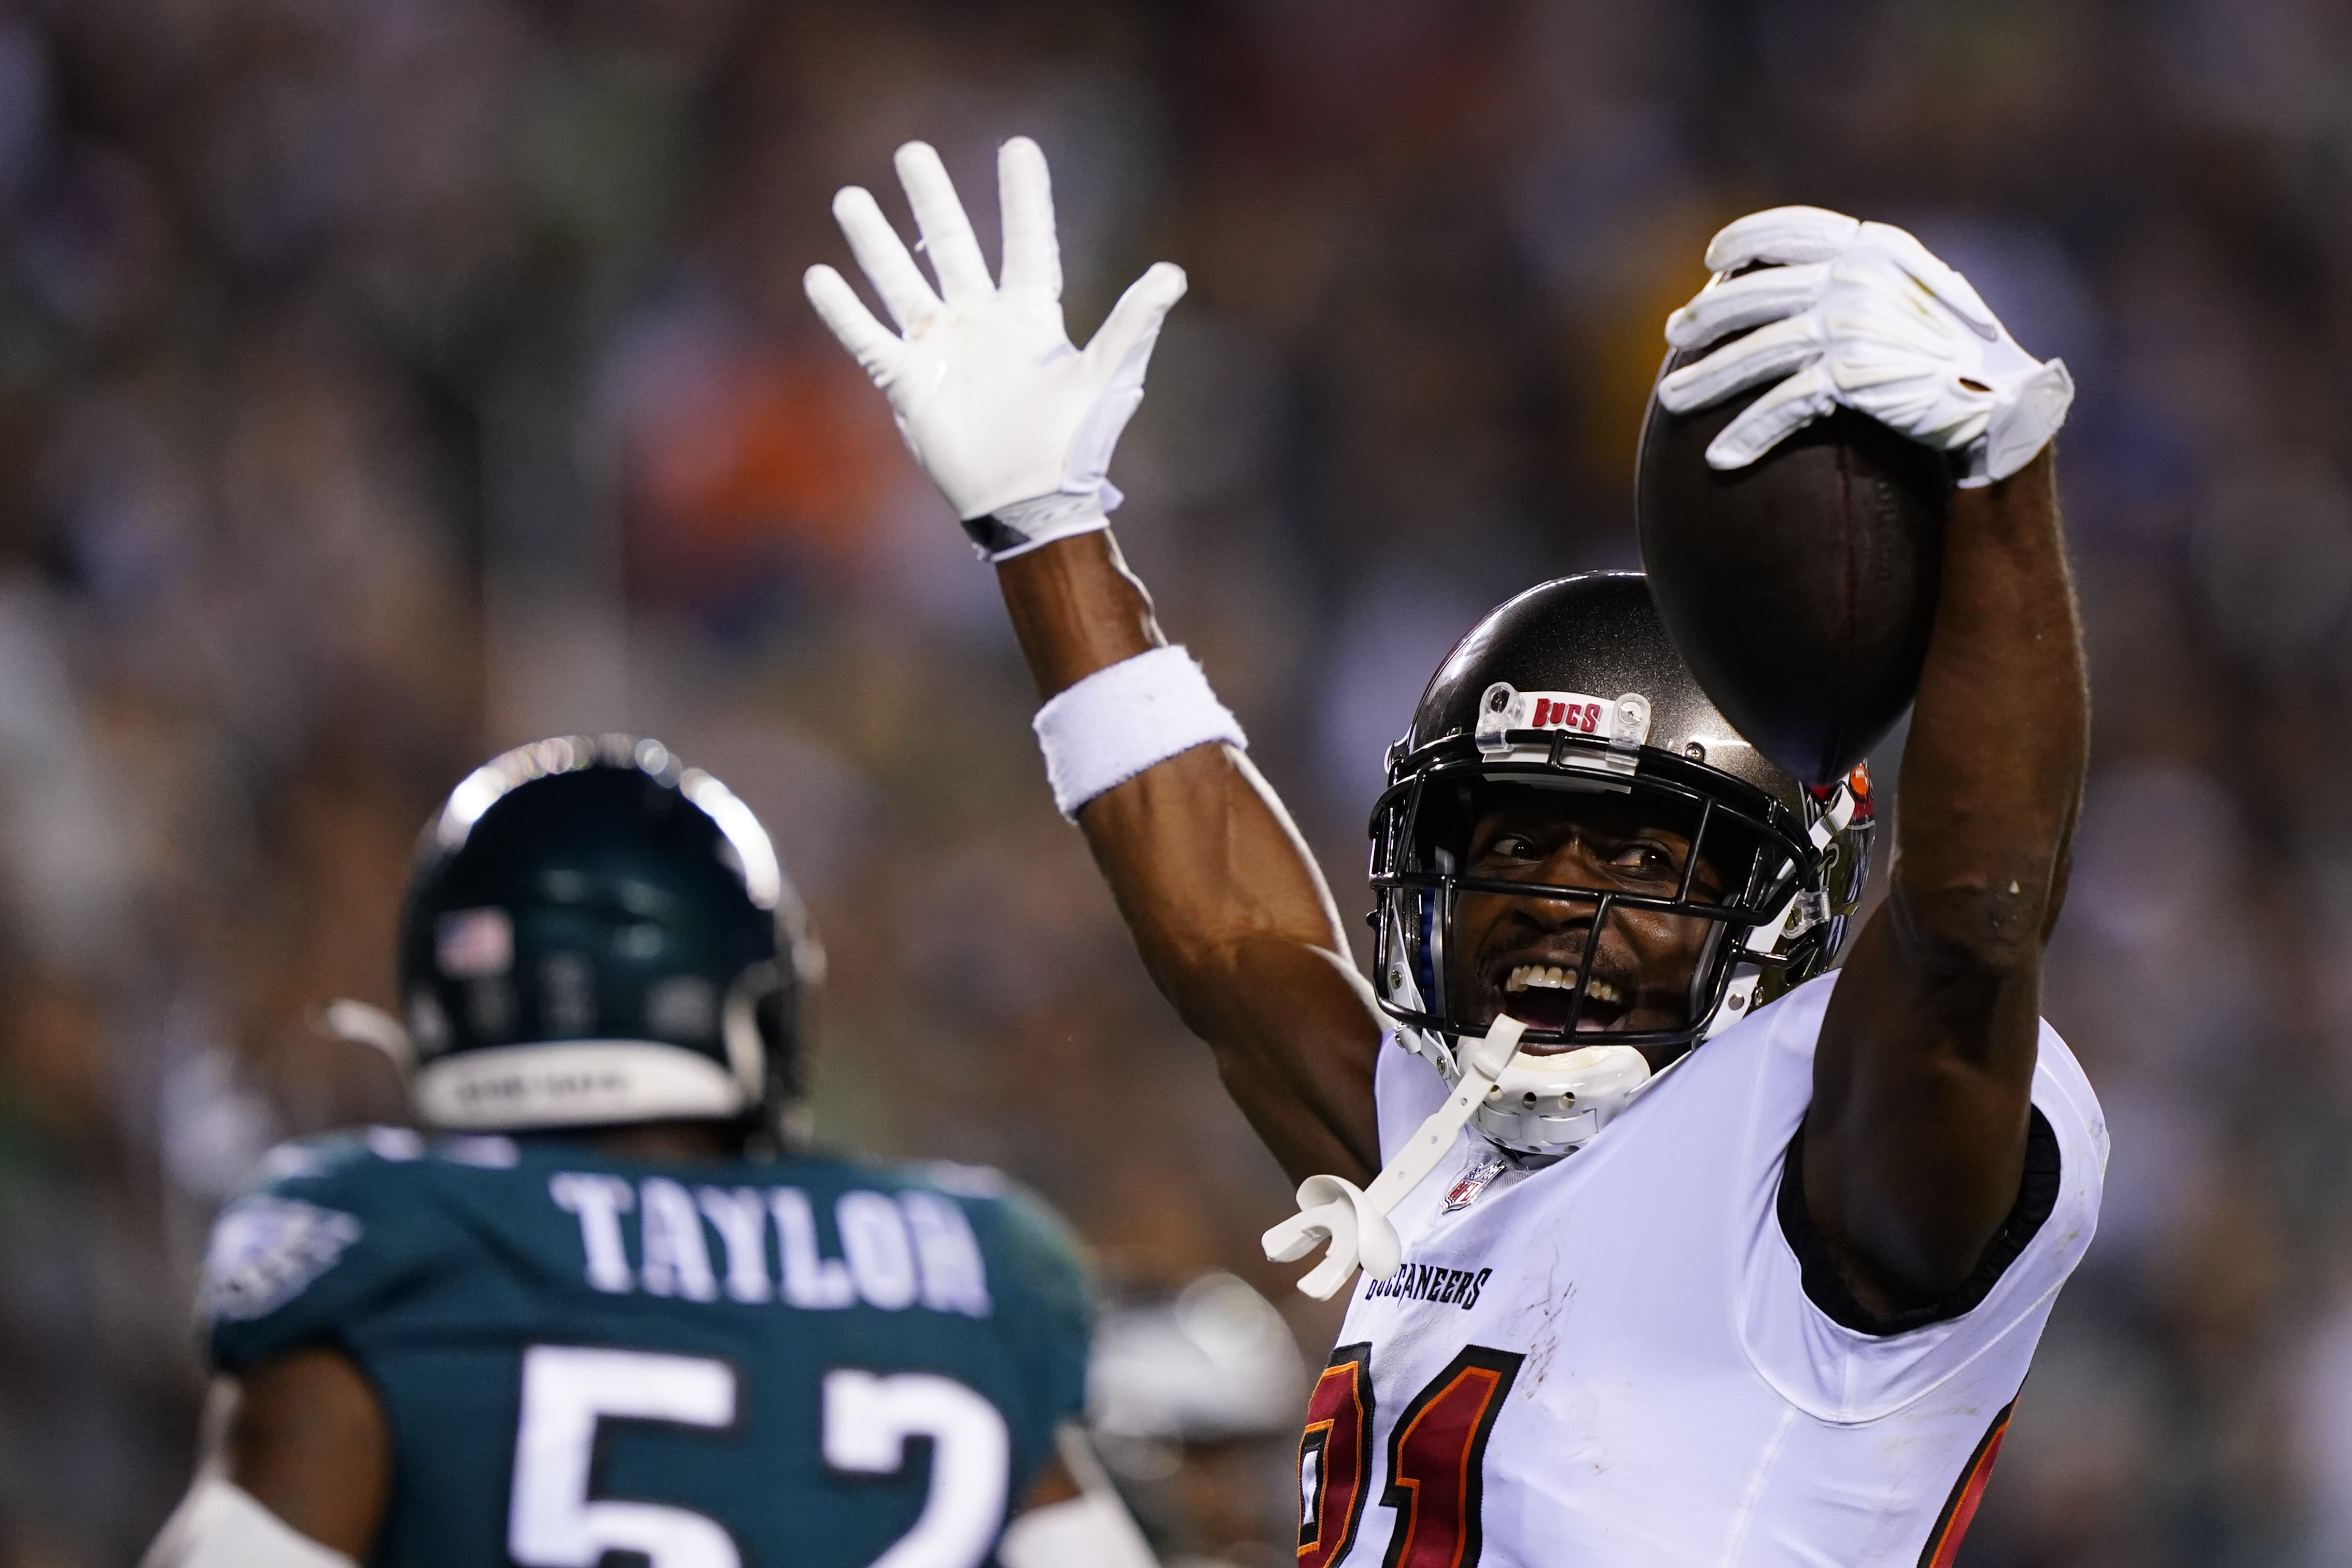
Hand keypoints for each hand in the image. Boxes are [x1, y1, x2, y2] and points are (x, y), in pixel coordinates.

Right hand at [805, 138, 1186, 558]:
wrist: (1032, 503)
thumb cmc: (1075, 444)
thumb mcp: (1109, 378)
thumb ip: (1133, 324)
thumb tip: (1171, 273)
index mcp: (1030, 317)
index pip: (1026, 243)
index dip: (1023, 197)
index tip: (1017, 146)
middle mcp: (981, 322)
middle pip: (950, 247)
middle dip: (931, 201)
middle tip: (912, 152)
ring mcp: (942, 350)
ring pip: (901, 283)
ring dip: (875, 243)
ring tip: (849, 197)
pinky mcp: (910, 384)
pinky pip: (869, 340)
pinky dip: (844, 312)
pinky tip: (819, 276)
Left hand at [1656, 206, 2072, 486]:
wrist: (2000, 401)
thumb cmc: (1952, 353)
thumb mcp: (1909, 294)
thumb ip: (1861, 277)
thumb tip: (1799, 280)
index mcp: (1873, 248)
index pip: (1792, 228)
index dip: (1746, 239)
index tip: (1713, 260)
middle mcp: (1858, 277)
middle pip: (1757, 295)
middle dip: (1708, 318)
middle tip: (1676, 335)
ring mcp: (1851, 324)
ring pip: (1756, 352)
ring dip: (1707, 380)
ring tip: (1671, 400)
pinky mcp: (1851, 375)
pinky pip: (1781, 405)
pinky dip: (1747, 434)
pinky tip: (1720, 458)